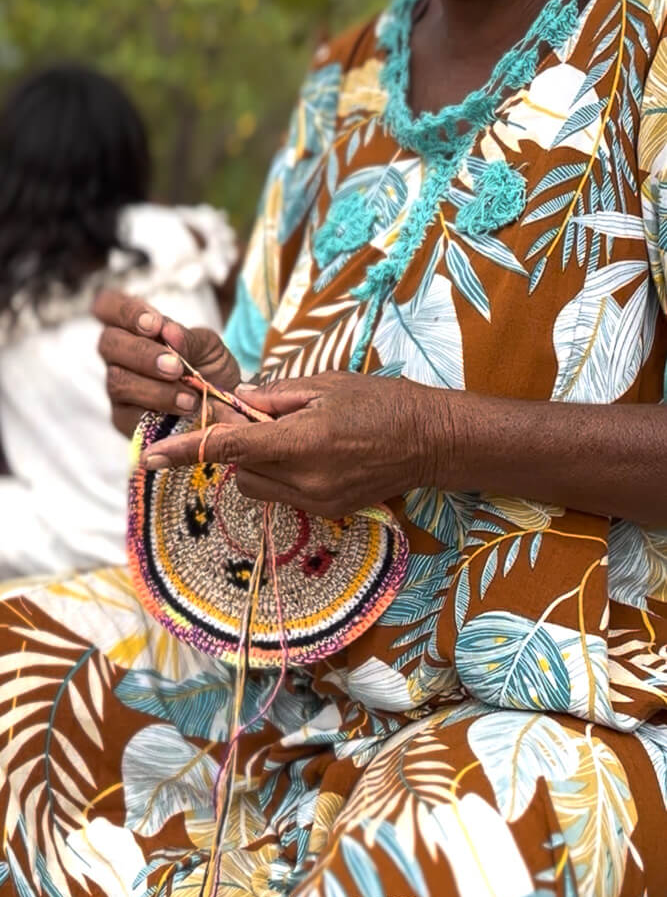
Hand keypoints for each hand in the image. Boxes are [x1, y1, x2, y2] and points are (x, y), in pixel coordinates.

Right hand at [93, 289, 242, 436]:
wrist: (226, 407)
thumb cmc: (210, 368)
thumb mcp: (210, 347)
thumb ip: (190, 338)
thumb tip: (169, 332)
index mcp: (133, 327)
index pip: (109, 306)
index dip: (125, 311)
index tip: (155, 325)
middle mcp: (118, 355)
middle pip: (109, 344)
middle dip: (143, 354)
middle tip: (176, 367)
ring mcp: (117, 387)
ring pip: (118, 381)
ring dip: (156, 389)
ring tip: (190, 398)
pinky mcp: (123, 418)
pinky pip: (128, 415)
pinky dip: (158, 413)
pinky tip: (183, 414)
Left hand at [141, 371, 449, 516]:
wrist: (429, 441)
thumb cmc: (380, 402)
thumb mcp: (325, 384)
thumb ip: (274, 396)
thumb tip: (237, 403)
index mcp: (302, 441)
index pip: (228, 448)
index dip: (185, 452)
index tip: (150, 457)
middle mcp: (305, 480)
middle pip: (239, 471)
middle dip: (235, 448)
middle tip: (259, 419)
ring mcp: (317, 501)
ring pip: (258, 487)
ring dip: (257, 464)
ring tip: (291, 437)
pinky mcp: (328, 512)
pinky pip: (284, 496)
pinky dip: (280, 476)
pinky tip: (310, 455)